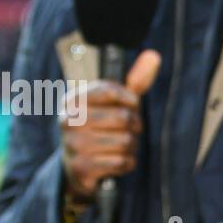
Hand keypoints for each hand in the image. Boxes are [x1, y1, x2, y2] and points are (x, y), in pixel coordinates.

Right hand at [59, 49, 159, 200]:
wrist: (77, 167)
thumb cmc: (101, 128)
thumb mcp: (114, 103)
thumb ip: (134, 81)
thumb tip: (154, 55)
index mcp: (73, 99)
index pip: (111, 90)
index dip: (131, 100)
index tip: (132, 105)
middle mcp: (68, 119)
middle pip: (123, 118)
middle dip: (135, 126)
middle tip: (130, 130)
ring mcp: (73, 144)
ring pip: (125, 141)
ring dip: (132, 146)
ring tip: (121, 146)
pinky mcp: (81, 167)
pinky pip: (122, 162)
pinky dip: (127, 163)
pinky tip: (116, 161)